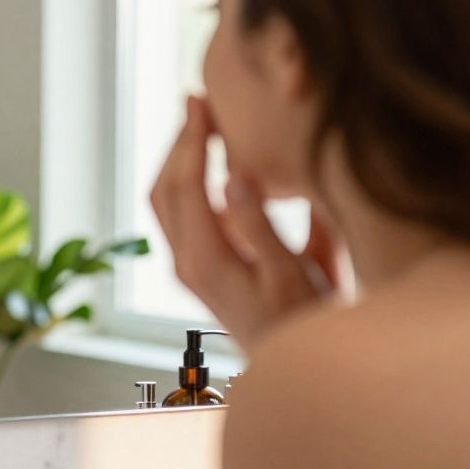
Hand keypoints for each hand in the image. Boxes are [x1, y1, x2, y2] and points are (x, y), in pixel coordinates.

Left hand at [149, 95, 346, 349]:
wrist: (296, 367)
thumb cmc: (305, 322)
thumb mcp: (293, 274)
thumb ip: (262, 226)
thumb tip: (234, 178)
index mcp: (206, 261)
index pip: (185, 186)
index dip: (191, 139)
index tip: (200, 101)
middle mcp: (187, 264)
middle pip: (164, 189)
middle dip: (179, 142)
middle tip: (198, 102)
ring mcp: (189, 268)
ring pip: (167, 202)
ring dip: (180, 160)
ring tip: (203, 123)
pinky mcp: (200, 269)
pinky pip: (181, 215)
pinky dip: (190, 181)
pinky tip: (218, 162)